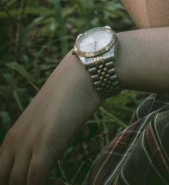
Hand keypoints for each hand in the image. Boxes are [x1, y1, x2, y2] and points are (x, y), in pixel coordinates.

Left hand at [0, 52, 101, 184]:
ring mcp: (28, 143)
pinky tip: (51, 184)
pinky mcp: (45, 144)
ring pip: (16, 182)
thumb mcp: (44, 127)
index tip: (20, 180)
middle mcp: (14, 142)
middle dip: (14, 184)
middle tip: (33, 183)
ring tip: (43, 182)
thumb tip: (37, 169)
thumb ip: (35, 147)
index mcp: (11, 139)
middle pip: (3, 178)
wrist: (80, 76)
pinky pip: (35, 178)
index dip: (7, 179)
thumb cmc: (67, 100)